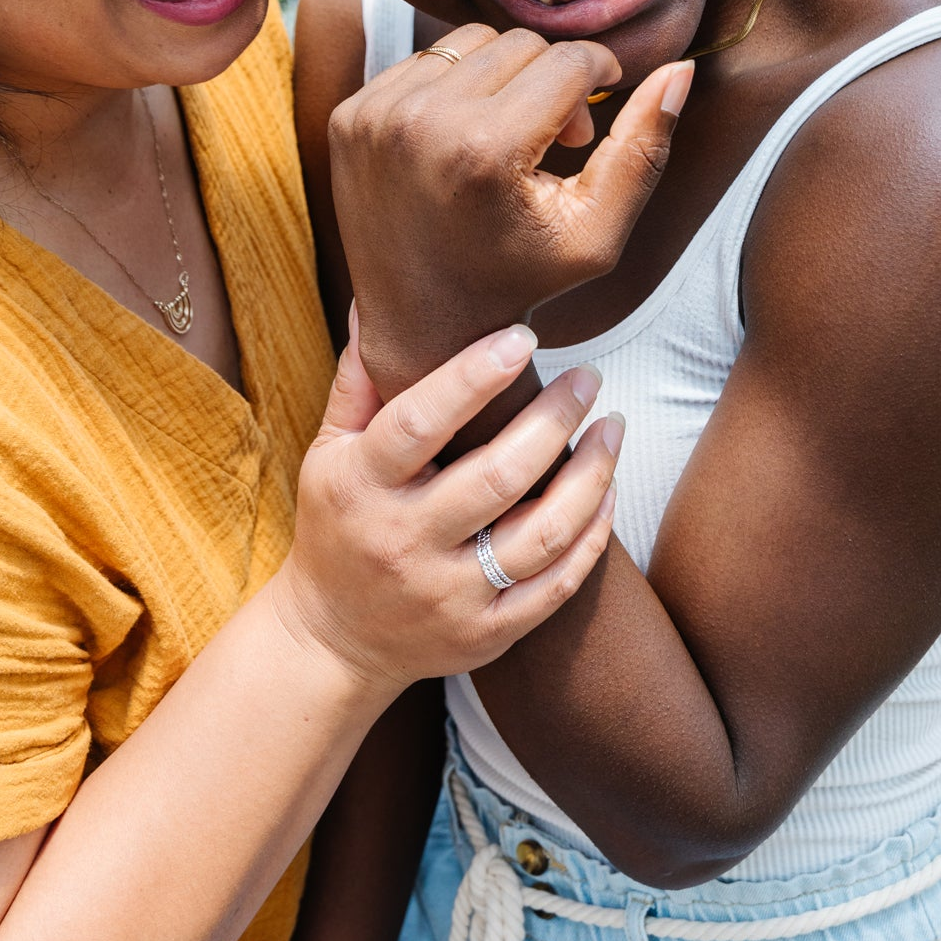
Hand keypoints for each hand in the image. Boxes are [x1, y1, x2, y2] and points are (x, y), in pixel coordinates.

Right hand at [273, 316, 621, 694]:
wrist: (333, 640)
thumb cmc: (337, 523)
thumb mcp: (327, 452)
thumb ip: (358, 381)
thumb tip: (374, 301)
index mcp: (362, 485)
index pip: (421, 423)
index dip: (474, 378)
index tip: (523, 337)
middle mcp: (404, 542)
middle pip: (498, 477)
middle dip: (555, 419)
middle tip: (588, 377)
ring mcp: (448, 594)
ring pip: (541, 534)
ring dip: (591, 475)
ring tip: (613, 427)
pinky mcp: (484, 634)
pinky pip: (554, 586)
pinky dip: (591, 536)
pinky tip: (607, 492)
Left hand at [328, 24, 691, 386]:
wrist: (421, 322)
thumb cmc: (520, 279)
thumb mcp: (597, 232)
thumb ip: (644, 150)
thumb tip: (680, 69)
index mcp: (484, 151)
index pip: (569, 61)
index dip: (601, 74)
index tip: (604, 98)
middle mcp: (420, 121)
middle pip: (520, 44)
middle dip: (551, 80)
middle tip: (556, 136)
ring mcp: (374, 115)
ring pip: (470, 42)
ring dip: (502, 77)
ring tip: (510, 134)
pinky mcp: (348, 114)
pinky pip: (423, 60)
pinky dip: (453, 87)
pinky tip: (463, 138)